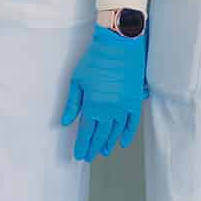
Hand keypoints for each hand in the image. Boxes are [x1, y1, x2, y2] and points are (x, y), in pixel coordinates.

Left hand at [61, 25, 146, 160]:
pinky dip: (128, 134)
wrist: (119, 44)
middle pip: (101, 135)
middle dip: (93, 147)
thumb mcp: (77, 81)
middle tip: (89, 156)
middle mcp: (110, 110)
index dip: (82, 145)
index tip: (79, 154)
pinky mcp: (135, 101)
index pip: (86, 132)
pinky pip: (132, 123)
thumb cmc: (95, 60)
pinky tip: (123, 142)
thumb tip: (65, 122)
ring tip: (103, 151)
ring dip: (109, 143)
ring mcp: (124, 106)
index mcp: (93, 105)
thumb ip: (72, 104)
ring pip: (116, 131)